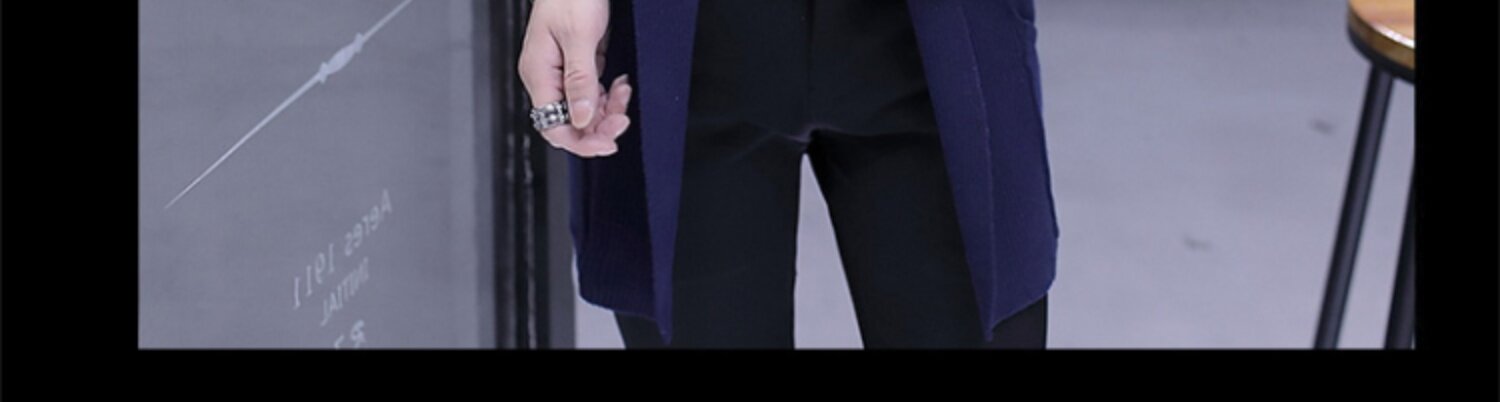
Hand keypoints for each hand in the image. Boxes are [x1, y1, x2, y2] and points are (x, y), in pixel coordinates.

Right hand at [518, 0, 631, 157]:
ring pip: (584, 110)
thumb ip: (580, 80)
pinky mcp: (575, 66)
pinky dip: (608, 95)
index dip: (580, 141)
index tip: (606, 143)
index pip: (552, 125)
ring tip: (624, 92)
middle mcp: (546, 77)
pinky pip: (591, 93)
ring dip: (608, 109)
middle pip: (570, 122)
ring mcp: (560, 72)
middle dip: (599, 125)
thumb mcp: (579, 37)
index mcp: (538, 73)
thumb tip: (581, 118)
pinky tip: (619, 84)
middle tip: (623, 119)